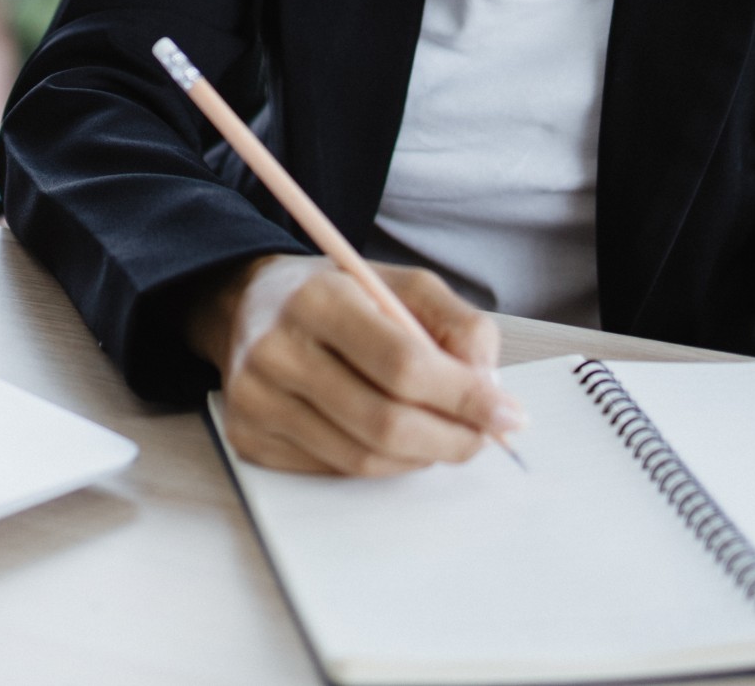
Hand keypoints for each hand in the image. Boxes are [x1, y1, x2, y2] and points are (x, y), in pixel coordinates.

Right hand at [188, 253, 525, 476]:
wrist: (247, 307)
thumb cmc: (336, 295)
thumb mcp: (401, 284)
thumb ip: (458, 324)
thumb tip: (491, 390)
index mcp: (317, 299)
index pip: (403, 364)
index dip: (464, 397)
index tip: (507, 414)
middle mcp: (277, 350)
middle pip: (385, 422)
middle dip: (451, 438)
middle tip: (483, 436)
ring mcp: (256, 400)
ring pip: (362, 459)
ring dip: (419, 456)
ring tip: (440, 433)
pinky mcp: (248, 438)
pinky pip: (334, 471)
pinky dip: (378, 463)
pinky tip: (387, 436)